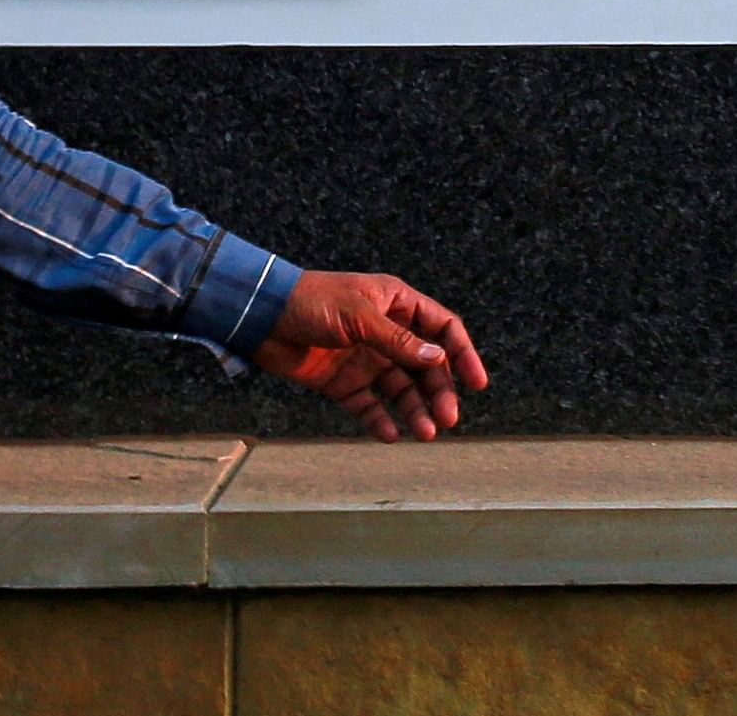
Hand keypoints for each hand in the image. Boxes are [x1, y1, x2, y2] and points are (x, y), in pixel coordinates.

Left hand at [252, 270, 488, 442]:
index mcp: (396, 304)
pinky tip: (390, 434)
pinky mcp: (343, 382)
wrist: (260, 316)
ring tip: (424, 434)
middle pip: (425, 366)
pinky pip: (369, 405)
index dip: (462, 354)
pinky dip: (380, 420)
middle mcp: (386, 332)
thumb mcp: (359, 317)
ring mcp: (365, 358)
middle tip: (447, 419)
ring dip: (415, 410)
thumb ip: (398, 341)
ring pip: (401, 389)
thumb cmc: (310, 302)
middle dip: (439, 392)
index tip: (476, 382)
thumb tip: (437, 359)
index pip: (442, 329)